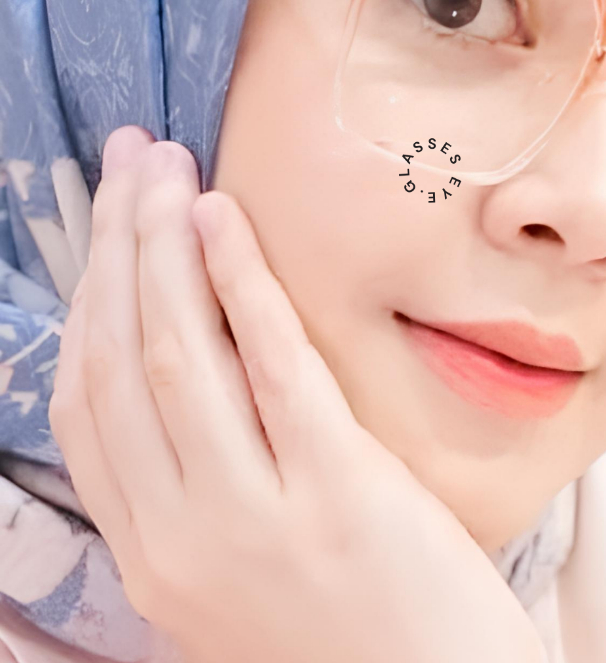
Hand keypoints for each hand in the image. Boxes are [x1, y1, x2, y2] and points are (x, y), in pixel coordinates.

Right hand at [49, 125, 546, 662]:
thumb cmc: (349, 636)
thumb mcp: (239, 580)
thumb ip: (200, 496)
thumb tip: (185, 378)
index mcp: (151, 557)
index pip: (88, 405)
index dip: (88, 301)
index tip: (104, 226)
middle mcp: (182, 537)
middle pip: (123, 360)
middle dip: (118, 247)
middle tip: (128, 159)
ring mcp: (254, 516)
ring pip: (179, 354)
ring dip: (164, 246)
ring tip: (164, 167)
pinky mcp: (337, 489)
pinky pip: (272, 365)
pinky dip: (241, 283)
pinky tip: (224, 219)